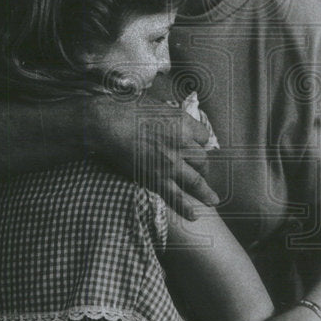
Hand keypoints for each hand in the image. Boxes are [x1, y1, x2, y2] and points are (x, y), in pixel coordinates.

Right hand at [88, 95, 219, 218]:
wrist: (108, 124)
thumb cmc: (128, 108)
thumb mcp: (158, 105)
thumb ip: (172, 118)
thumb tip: (177, 123)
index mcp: (184, 124)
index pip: (204, 136)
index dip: (201, 141)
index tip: (198, 144)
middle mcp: (182, 145)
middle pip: (202, 159)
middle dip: (202, 166)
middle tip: (201, 170)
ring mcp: (170, 164)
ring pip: (195, 180)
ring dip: (205, 192)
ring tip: (212, 200)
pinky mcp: (156, 179)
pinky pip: (174, 196)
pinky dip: (184, 207)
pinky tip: (193, 215)